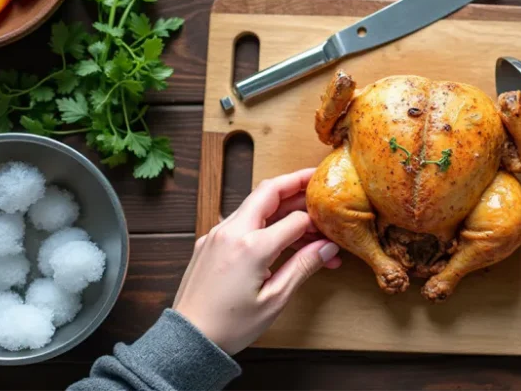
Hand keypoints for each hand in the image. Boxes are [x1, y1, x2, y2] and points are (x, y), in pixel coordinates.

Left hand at [173, 169, 341, 354]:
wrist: (188, 339)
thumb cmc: (230, 326)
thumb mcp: (275, 299)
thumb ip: (303, 267)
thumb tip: (328, 248)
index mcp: (251, 246)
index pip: (295, 220)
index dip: (318, 223)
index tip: (333, 231)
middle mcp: (231, 231)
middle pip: (269, 191)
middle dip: (295, 183)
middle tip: (318, 181)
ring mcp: (217, 234)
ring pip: (254, 204)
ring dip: (281, 205)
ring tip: (306, 219)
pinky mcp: (209, 242)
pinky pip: (241, 220)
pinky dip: (263, 220)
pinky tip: (279, 235)